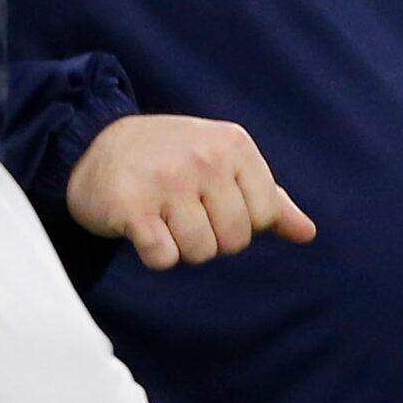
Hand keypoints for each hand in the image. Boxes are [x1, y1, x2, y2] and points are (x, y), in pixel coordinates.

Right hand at [66, 115, 317, 270]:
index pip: (265, 216)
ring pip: (200, 253)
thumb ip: (267, 198)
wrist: (94, 144)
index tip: (210, 199)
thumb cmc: (170, 158)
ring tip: (162, 215)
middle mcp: (203, 158)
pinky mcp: (132, 207)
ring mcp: (167, 181)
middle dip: (210, 237)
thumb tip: (308, 233)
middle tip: (182, 210)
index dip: (240, 221)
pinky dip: (154, 254)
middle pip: (234, 240)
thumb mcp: (223, 164)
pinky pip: (163, 258)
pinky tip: (142, 227)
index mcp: (234, 145)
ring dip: (180, 246)